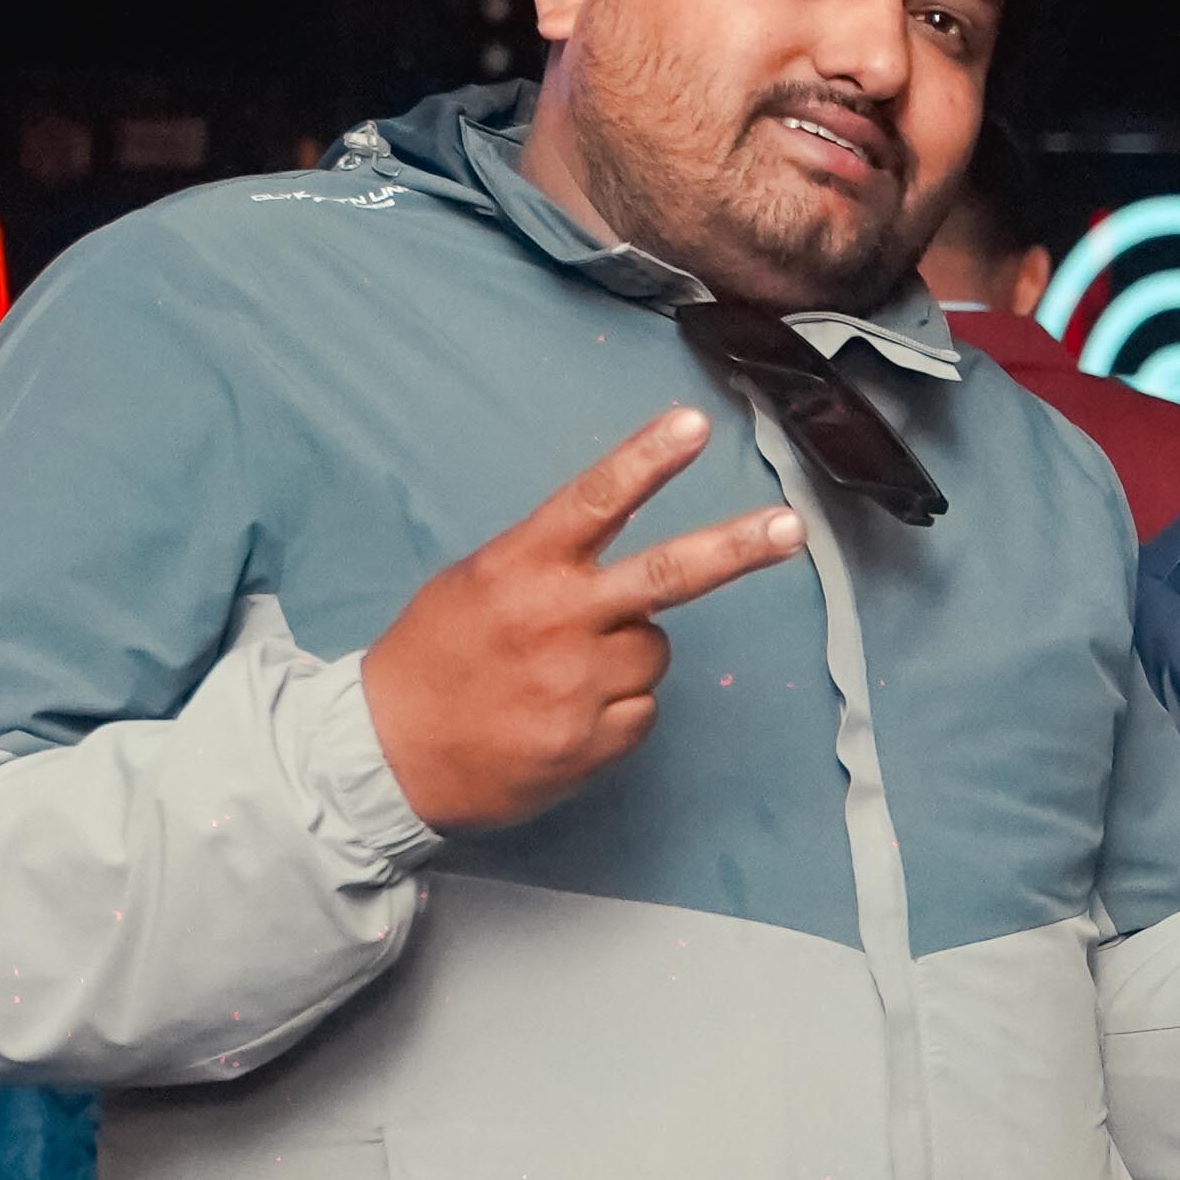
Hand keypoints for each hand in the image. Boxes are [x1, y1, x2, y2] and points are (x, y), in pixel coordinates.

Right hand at [362, 407, 807, 839]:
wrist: (389, 755)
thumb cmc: (434, 658)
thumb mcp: (476, 583)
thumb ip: (547, 564)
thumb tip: (618, 559)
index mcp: (521, 568)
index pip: (594, 501)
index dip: (646, 460)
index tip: (693, 424)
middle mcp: (557, 621)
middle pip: (667, 576)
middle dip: (737, 549)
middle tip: (790, 529)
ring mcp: (578, 686)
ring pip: (654, 652)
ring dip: (626, 656)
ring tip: (562, 674)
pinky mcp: (591, 744)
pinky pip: (641, 712)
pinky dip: (616, 711)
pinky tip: (564, 716)